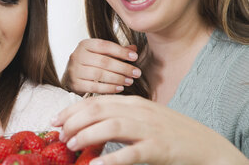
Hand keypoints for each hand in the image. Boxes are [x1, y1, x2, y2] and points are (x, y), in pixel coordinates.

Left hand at [52, 95, 247, 164]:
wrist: (204, 143)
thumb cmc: (169, 130)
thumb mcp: (142, 117)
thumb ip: (119, 117)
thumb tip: (90, 125)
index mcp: (133, 102)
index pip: (96, 101)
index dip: (72, 109)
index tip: (55, 119)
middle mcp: (139, 111)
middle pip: (99, 110)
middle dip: (74, 121)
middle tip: (61, 135)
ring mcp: (149, 128)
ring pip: (112, 126)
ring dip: (87, 135)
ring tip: (72, 145)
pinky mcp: (159, 148)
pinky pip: (132, 153)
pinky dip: (113, 159)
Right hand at [61, 39, 140, 93]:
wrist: (70, 76)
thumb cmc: (89, 63)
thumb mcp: (101, 53)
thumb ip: (117, 51)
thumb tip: (134, 48)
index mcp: (85, 44)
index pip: (105, 45)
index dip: (121, 51)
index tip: (135, 57)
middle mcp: (78, 55)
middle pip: (104, 61)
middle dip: (123, 67)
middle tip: (137, 73)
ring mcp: (75, 70)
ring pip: (99, 75)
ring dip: (117, 78)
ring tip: (130, 81)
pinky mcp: (75, 84)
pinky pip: (94, 87)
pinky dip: (109, 88)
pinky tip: (120, 88)